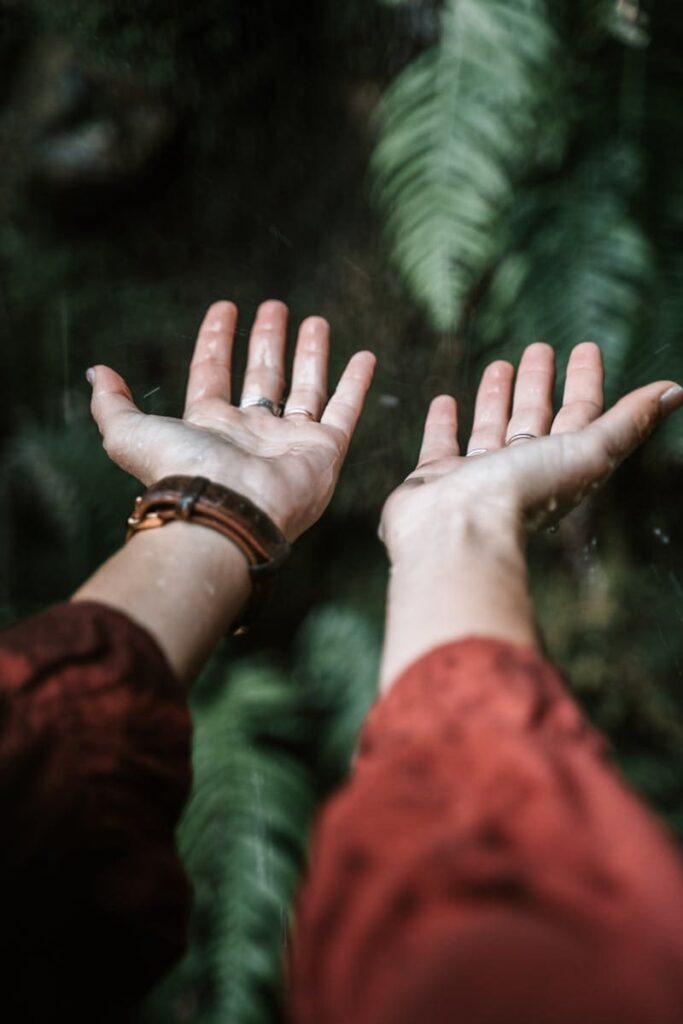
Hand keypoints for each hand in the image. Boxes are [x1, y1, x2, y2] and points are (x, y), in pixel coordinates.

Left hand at [88, 300, 375, 540]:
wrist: (227, 511)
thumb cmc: (179, 471)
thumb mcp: (129, 433)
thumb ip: (111, 404)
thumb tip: (97, 373)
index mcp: (210, 426)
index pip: (213, 373)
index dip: (216, 340)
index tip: (224, 306)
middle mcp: (252, 433)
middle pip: (262, 377)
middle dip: (267, 340)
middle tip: (275, 307)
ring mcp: (291, 441)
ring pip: (305, 388)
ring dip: (311, 354)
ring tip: (315, 319)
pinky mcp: (325, 451)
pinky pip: (345, 411)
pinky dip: (356, 385)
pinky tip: (366, 356)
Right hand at [381, 342, 682, 554]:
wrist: (456, 530)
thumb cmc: (522, 494)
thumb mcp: (588, 452)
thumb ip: (628, 423)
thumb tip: (677, 391)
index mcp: (559, 466)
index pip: (580, 415)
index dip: (587, 382)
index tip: (586, 348)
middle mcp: (520, 472)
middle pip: (536, 420)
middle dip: (541, 384)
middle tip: (540, 348)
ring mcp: (476, 476)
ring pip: (492, 428)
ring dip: (498, 397)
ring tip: (499, 364)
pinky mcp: (436, 479)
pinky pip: (442, 445)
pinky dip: (444, 423)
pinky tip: (445, 400)